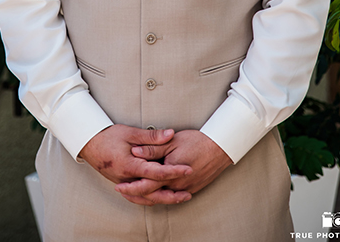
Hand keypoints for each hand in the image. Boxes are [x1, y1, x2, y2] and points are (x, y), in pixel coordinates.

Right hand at [79, 124, 192, 205]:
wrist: (88, 143)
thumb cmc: (108, 136)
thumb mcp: (130, 132)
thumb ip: (151, 136)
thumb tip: (171, 134)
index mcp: (129, 165)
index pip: (156, 172)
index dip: (174, 171)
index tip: (188, 169)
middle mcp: (127, 179)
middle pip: (152, 192)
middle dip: (172, 194)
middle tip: (188, 193)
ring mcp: (123, 184)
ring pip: (145, 198)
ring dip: (163, 199)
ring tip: (178, 197)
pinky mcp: (122, 184)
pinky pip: (138, 196)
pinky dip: (150, 198)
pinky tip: (159, 196)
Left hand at [115, 129, 231, 201]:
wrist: (220, 148)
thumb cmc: (196, 141)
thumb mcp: (171, 141)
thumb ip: (152, 148)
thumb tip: (135, 151)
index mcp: (169, 173)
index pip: (145, 185)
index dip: (131, 187)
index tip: (119, 186)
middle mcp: (176, 185)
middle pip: (152, 195)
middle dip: (136, 195)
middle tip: (123, 192)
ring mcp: (185, 189)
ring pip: (163, 197)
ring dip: (149, 196)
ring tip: (136, 193)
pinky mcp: (192, 189)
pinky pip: (174, 196)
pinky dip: (163, 195)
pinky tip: (157, 192)